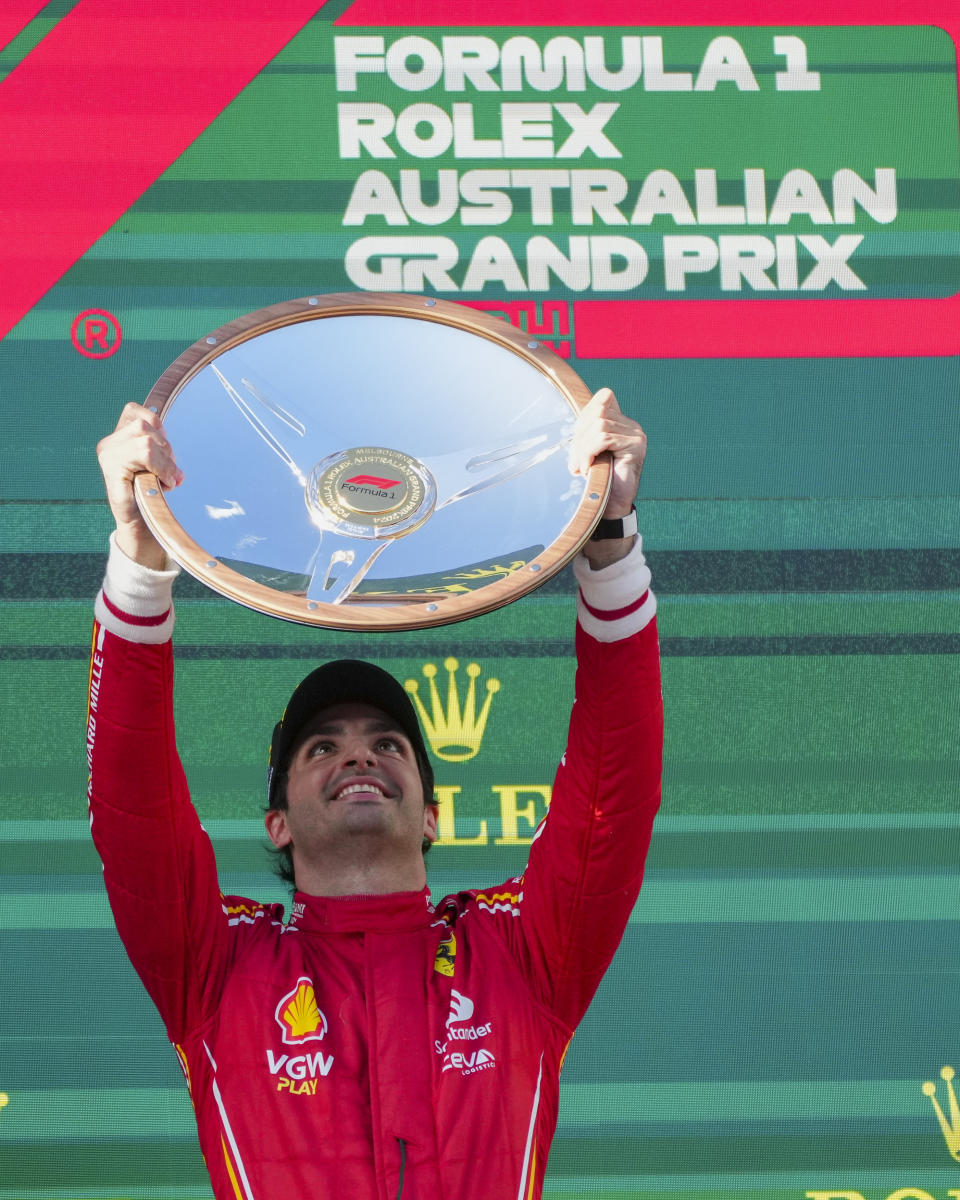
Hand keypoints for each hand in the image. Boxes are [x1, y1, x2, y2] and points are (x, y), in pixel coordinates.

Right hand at [96, 403, 183, 567]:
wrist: (142, 524)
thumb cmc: (149, 493)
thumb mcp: (156, 463)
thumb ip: (158, 446)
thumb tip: (172, 444)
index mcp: (117, 438)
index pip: (135, 410)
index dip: (157, 426)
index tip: (164, 450)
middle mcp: (108, 444)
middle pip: (147, 425)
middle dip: (166, 448)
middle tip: (169, 472)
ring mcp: (108, 456)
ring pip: (147, 440)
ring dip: (166, 461)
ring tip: (167, 479)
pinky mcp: (113, 469)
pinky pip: (145, 454)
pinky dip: (162, 468)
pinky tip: (165, 483)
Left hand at [568, 388, 646, 518]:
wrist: (611, 507)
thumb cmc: (598, 481)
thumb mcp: (587, 451)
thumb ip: (585, 433)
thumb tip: (573, 421)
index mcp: (620, 423)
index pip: (604, 398)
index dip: (585, 415)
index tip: (578, 443)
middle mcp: (631, 426)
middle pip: (597, 412)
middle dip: (579, 437)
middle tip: (575, 462)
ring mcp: (636, 435)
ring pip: (599, 425)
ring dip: (582, 448)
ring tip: (580, 467)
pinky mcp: (635, 446)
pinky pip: (603, 438)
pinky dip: (589, 452)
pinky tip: (588, 468)